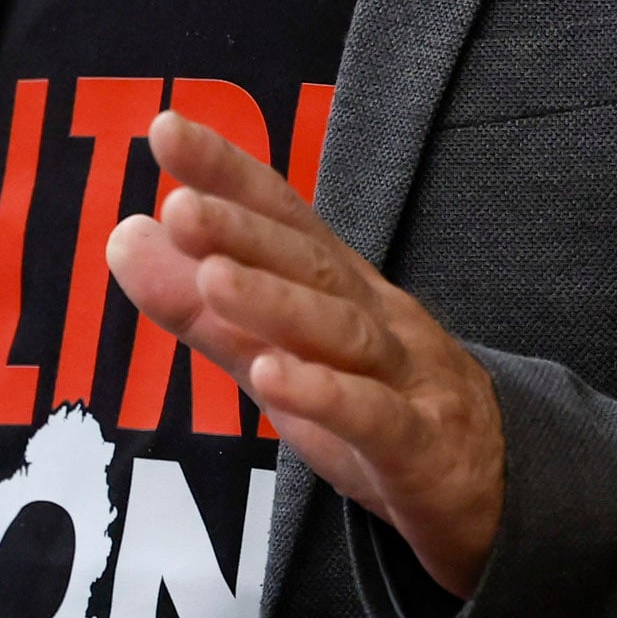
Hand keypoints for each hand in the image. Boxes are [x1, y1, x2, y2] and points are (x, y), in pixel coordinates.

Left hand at [105, 109, 506, 596]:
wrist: (493, 490)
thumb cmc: (371, 407)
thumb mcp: (277, 356)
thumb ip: (200, 308)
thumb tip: (123, 234)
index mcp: (340, 287)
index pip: (282, 216)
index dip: (229, 171)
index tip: (166, 127)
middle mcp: (375, 316)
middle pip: (311, 265)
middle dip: (245, 231)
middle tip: (179, 205)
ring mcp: (406, 378)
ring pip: (341, 333)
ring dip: (276, 303)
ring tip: (212, 278)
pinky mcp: (422, 446)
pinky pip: (374, 416)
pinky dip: (324, 395)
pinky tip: (271, 378)